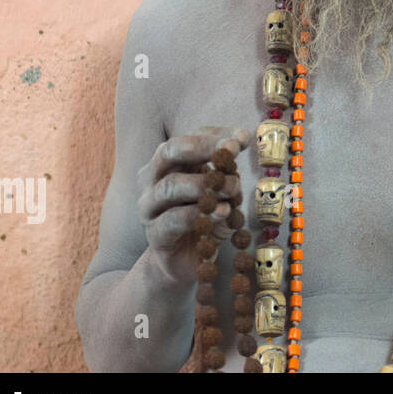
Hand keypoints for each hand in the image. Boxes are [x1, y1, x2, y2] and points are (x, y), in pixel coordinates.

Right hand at [136, 126, 248, 286]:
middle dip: (202, 147)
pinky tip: (223, 211)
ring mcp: (150, 207)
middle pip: (168, 151)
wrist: (187, 259)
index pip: (189, 137)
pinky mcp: (155, 234)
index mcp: (169, 162)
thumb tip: (239, 142)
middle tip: (231, 151)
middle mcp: (153, 179)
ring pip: (169, 186)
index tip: (242, 138)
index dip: (216, 134)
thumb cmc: (206, 215)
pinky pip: (172, 220)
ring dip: (205, 183)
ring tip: (232, 188)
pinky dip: (199, 213)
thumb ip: (227, 168)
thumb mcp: (221, 189)